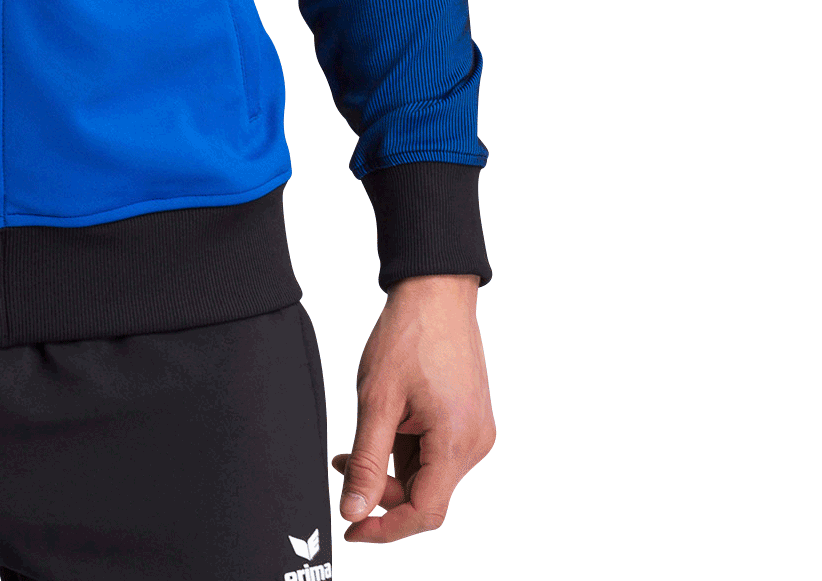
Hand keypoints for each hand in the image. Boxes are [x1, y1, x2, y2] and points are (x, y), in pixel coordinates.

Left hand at [333, 273, 494, 542]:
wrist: (434, 291)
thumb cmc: (409, 335)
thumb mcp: (377, 400)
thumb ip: (368, 462)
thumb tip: (355, 511)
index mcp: (457, 442)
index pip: (425, 513)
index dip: (386, 528)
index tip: (353, 531)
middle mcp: (475, 443)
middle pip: (427, 495)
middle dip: (384, 489)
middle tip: (345, 465)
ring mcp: (476, 430)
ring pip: (430, 473)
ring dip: (393, 464)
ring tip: (365, 429)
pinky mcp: (470, 418)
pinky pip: (437, 451)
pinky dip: (407, 447)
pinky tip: (387, 421)